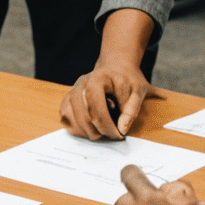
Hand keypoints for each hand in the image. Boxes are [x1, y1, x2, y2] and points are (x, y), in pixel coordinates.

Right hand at [61, 10, 163, 138]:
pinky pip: (66, 119)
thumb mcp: (138, 91)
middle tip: (113, 134)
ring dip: (88, 131)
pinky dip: (78, 129)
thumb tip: (121, 128)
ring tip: (104, 129)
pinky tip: (92, 128)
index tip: (119, 135)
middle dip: (99, 131)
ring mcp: (72, 92)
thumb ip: (131, 109)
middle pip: (83, 116)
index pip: (96, 107)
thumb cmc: (127, 80)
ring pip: (72, 119)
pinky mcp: (68, 100)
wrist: (117, 69)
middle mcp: (81, 84)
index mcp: (98, 79)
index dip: (107, 125)